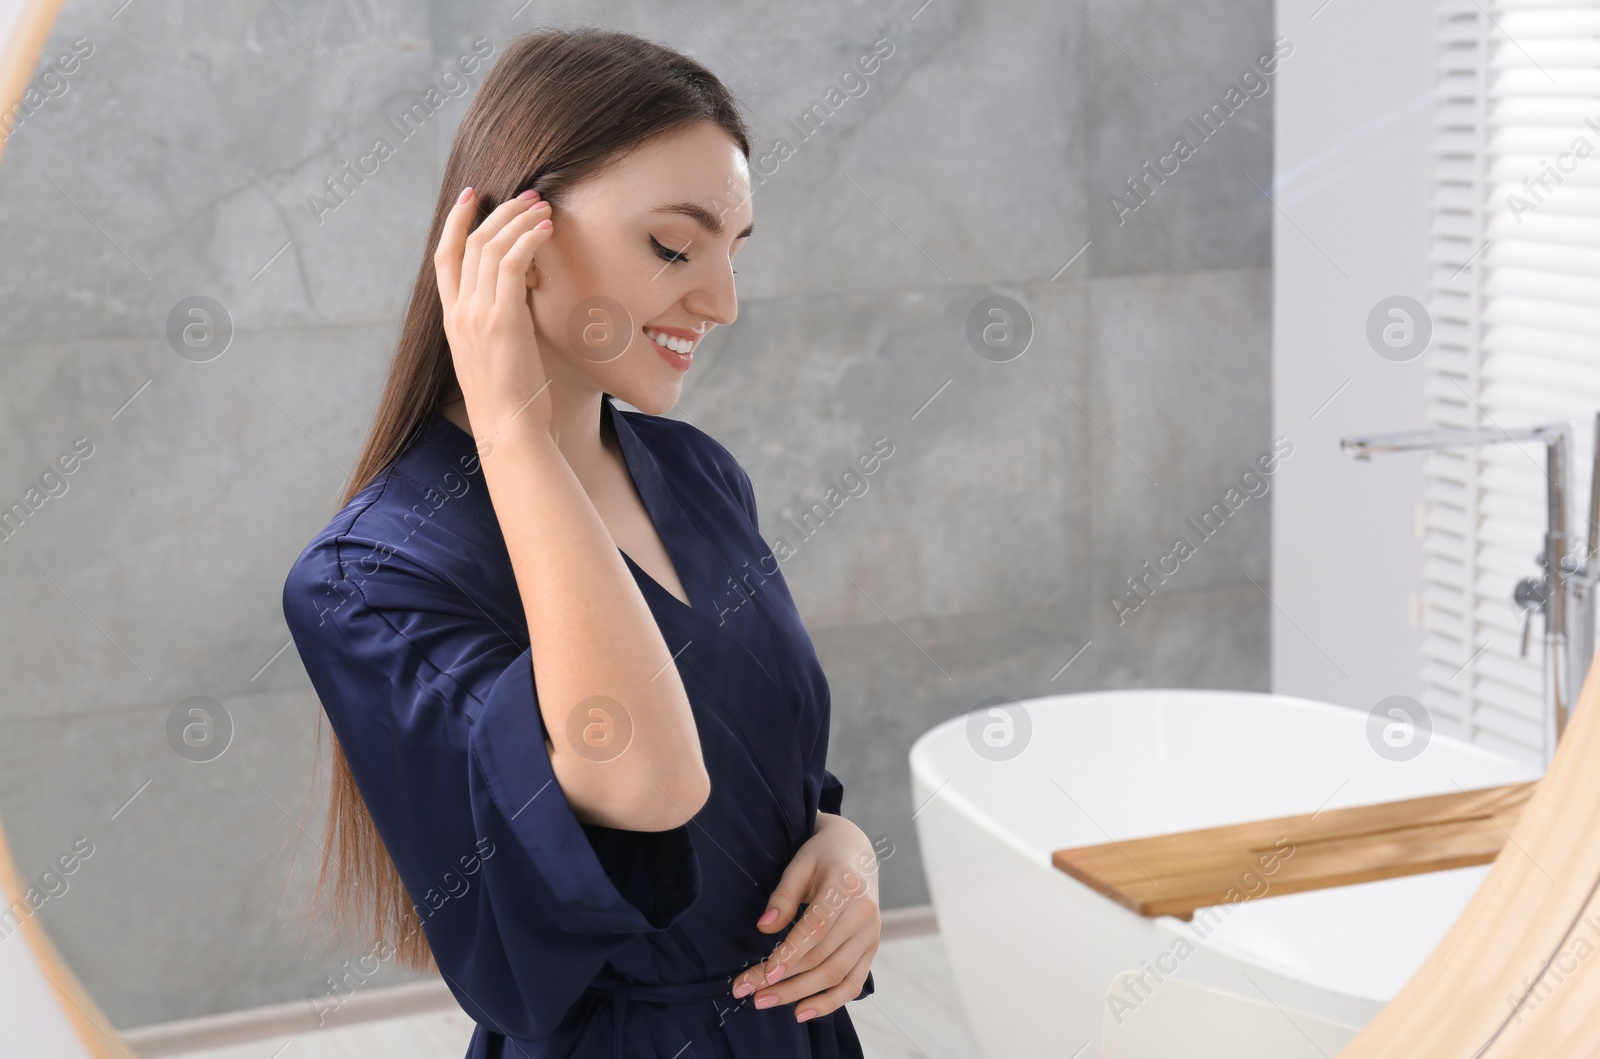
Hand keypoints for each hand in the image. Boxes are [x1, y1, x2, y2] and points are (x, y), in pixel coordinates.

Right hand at [433, 186, 555, 437]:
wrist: (508, 430)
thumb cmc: (510, 403)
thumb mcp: (494, 357)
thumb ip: (497, 326)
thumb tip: (519, 304)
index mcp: (452, 320)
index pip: (445, 257)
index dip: (456, 221)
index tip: (471, 195)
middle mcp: (459, 312)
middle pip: (470, 243)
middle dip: (499, 211)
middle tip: (527, 193)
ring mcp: (476, 314)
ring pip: (491, 246)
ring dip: (518, 218)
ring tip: (543, 204)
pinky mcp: (502, 320)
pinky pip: (512, 264)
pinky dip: (528, 239)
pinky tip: (546, 228)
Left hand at [731, 813, 879, 1021]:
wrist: (856, 853)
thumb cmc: (822, 857)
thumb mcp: (799, 865)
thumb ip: (783, 895)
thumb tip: (765, 926)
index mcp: (846, 887)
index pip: (816, 928)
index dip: (790, 953)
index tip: (764, 973)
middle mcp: (864, 914)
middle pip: (822, 957)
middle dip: (784, 980)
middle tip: (749, 992)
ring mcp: (871, 934)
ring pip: (835, 974)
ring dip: (800, 994)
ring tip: (765, 1001)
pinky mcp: (872, 948)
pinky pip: (854, 983)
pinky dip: (830, 1002)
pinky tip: (802, 1012)